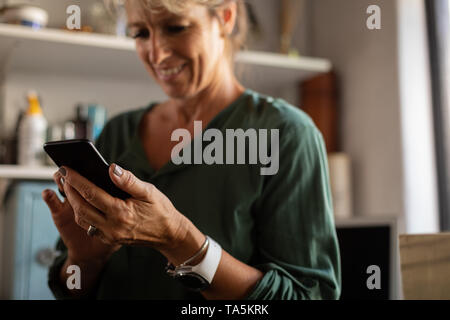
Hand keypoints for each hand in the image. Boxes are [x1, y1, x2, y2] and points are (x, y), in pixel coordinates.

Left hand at [56, 164, 198, 262]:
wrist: (169, 233)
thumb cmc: (160, 210)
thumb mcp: (149, 191)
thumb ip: (129, 180)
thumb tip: (112, 168)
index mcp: (122, 213)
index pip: (92, 194)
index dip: (76, 180)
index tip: (66, 168)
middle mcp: (113, 226)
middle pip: (82, 207)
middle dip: (69, 190)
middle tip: (63, 175)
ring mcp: (110, 235)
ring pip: (83, 219)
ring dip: (73, 202)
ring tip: (69, 186)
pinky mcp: (110, 239)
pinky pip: (89, 226)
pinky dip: (83, 213)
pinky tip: (82, 202)